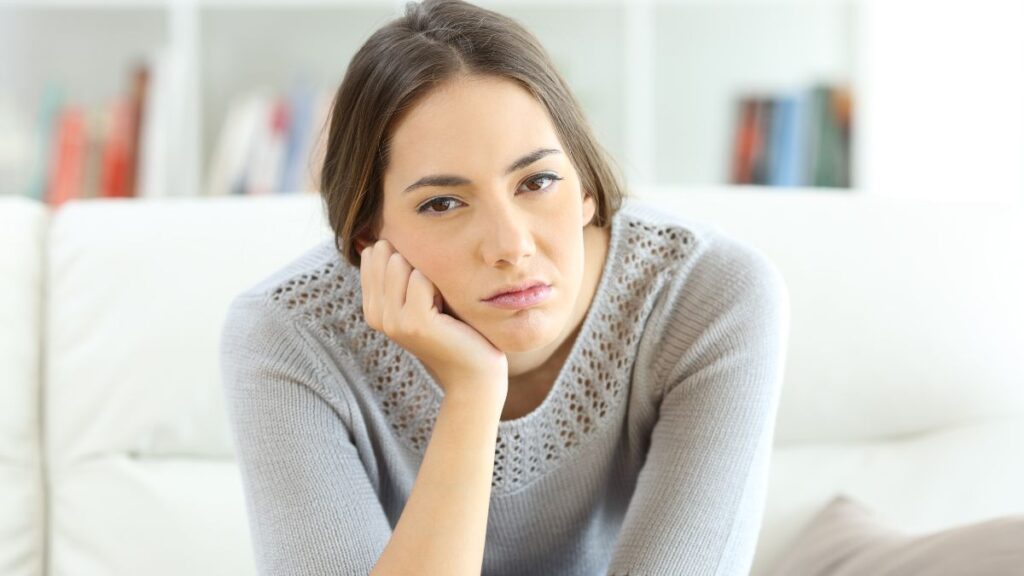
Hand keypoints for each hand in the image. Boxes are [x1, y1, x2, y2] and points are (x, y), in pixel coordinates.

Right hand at [358, 239, 507, 402]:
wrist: (475, 371)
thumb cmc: (455, 329)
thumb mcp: (422, 297)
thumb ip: (400, 273)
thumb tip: (376, 238)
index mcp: (374, 309)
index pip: (372, 257)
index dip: (404, 258)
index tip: (425, 287)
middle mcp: (377, 316)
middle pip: (385, 256)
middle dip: (415, 261)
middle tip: (436, 296)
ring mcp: (393, 321)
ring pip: (400, 264)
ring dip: (428, 273)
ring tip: (441, 304)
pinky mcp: (415, 324)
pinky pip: (421, 279)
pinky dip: (438, 285)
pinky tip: (446, 310)